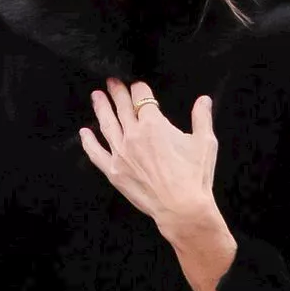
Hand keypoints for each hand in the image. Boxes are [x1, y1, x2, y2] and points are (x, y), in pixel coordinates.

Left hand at [80, 79, 236, 290]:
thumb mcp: (205, 143)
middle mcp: (133, 135)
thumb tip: (204, 99)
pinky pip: (95, 153)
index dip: (140, 90)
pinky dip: (88, 141)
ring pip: (107, 124)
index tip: (138, 86)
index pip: (142, 99)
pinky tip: (84, 132)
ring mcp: (120, 153)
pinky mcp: (113, 170)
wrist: (182, 208)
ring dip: (101, 108)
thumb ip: (202, 118)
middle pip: (122, 107)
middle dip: (117, 93)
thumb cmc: (195, 176)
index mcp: (154, 125)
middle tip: (111, 82)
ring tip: (96, 96)